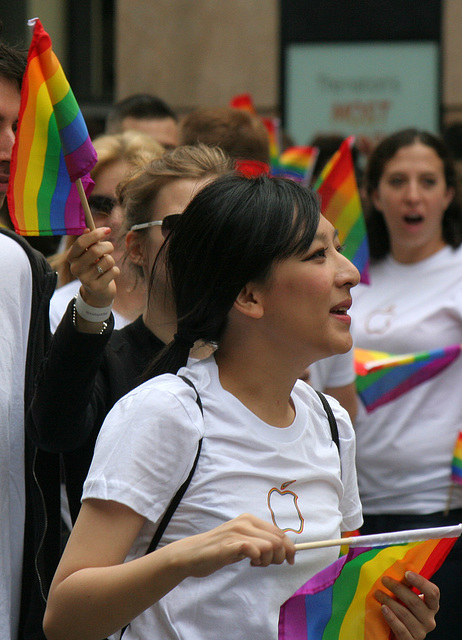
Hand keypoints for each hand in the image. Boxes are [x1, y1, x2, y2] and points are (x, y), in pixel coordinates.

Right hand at [67, 227, 119, 307]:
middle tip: (110, 248)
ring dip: (111, 260)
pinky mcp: (97, 286)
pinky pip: (114, 271)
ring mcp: (85, 279)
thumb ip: (89, 242)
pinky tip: (108, 275)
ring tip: (106, 265)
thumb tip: (87, 229)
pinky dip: (115, 271)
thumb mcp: (89, 254)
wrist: (97, 291)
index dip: (96, 234)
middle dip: (108, 246)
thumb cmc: (94, 266)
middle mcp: (75, 268)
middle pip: (96, 250)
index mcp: (71, 257)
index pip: (81, 242)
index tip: (108, 230)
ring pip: (108, 260)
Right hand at [165, 513, 294, 579]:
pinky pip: (254, 550)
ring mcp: (237, 532)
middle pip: (278, 540)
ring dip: (268, 560)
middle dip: (279, 557)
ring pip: (269, 545)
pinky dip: (257, 559)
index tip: (291, 560)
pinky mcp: (229, 545)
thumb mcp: (242, 542)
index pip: (279, 532)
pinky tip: (249, 563)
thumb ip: (259, 541)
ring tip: (256, 563)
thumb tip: (284, 549)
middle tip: (266, 564)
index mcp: (249, 519)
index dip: (289, 548)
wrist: (192, 554)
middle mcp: (245, 522)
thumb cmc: (218, 550)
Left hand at [375, 571, 438, 638]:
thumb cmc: (404, 610)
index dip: (421, 582)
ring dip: (389, 601)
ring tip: (378, 593)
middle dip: (397, 588)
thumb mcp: (408, 598)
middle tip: (384, 580)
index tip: (407, 573)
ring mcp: (421, 632)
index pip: (433, 592)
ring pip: (405, 614)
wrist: (400, 633)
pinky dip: (391, 617)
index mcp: (431, 606)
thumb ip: (407, 586)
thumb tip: (399, 568)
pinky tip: (383, 608)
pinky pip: (400, 629)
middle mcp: (429, 620)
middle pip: (414, 602)